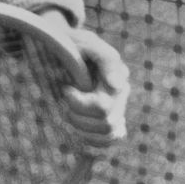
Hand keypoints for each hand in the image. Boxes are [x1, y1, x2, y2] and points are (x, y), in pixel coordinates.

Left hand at [37, 9, 129, 151]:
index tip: (65, 89)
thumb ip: (103, 57)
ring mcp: (117, 108)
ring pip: (108, 134)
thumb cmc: (73, 43)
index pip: (101, 107)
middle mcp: (121, 94)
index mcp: (117, 75)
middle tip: (64, 97)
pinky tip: (80, 131)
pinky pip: (109, 142)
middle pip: (105, 123)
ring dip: (82, 127)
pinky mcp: (110, 119)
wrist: (66, 47)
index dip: (78, 104)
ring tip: (68, 111)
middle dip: (78, 115)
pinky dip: (94, 142)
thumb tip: (118, 86)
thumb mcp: (84, 41)